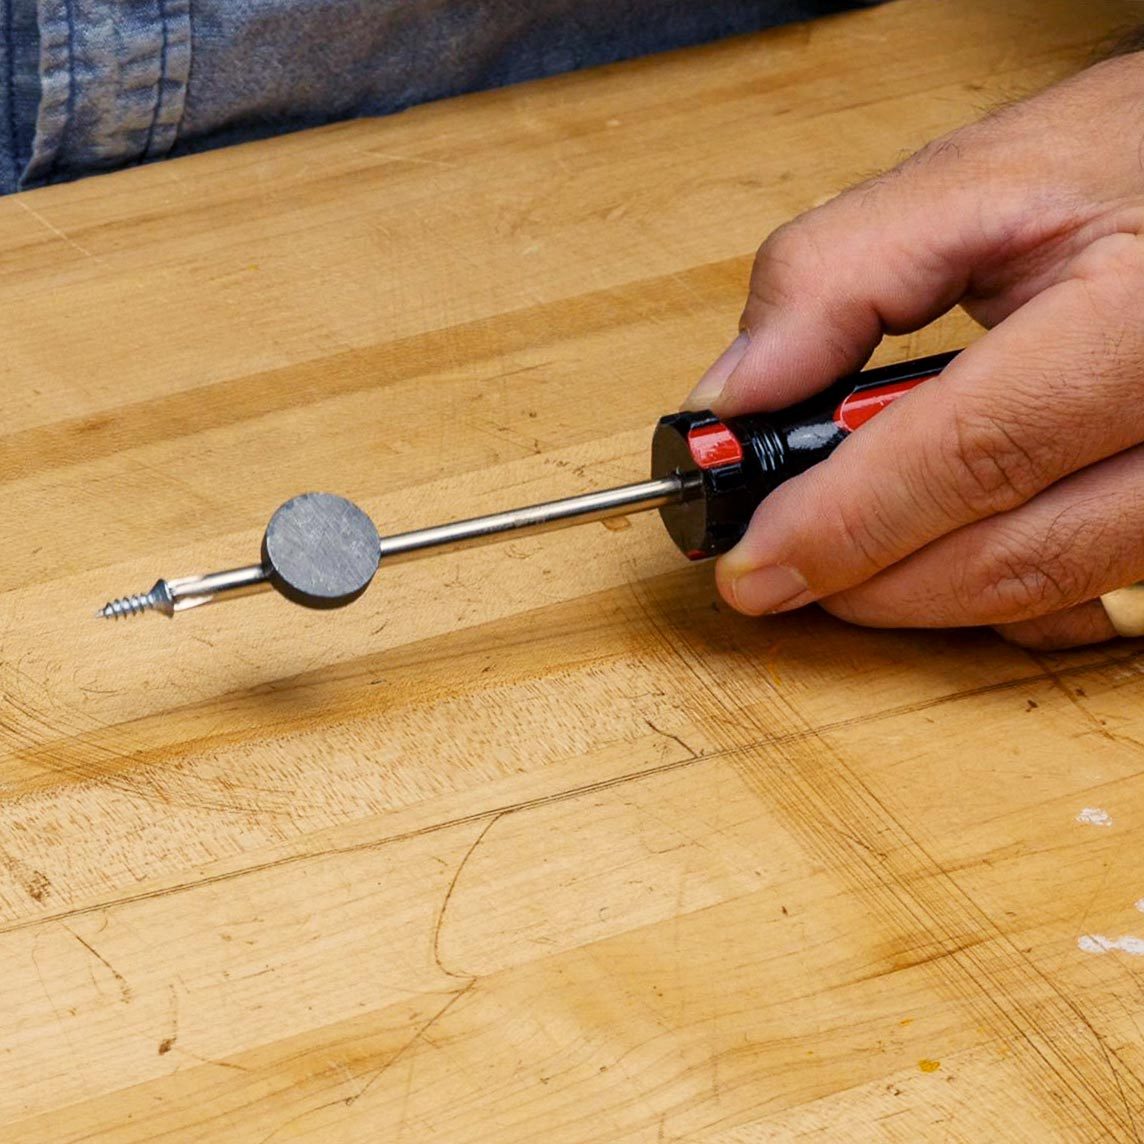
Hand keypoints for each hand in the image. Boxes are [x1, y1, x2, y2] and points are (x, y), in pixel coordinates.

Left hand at [685, 53, 1143, 649]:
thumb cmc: (1122, 166)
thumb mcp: (976, 184)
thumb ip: (837, 276)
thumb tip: (737, 393)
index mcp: (1141, 318)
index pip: (974, 454)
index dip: (846, 524)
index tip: (749, 564)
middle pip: (1012, 555)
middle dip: (867, 578)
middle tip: (774, 565)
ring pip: (1047, 594)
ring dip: (918, 593)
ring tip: (839, 550)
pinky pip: (1086, 596)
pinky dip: (994, 595)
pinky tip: (939, 550)